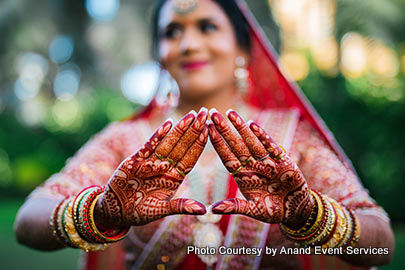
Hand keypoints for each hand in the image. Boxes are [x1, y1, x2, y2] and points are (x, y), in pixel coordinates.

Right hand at [95, 108, 208, 227]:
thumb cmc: (140, 212)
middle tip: (204, 113)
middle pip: (182, 146)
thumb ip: (181, 206)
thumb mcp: (160, 210)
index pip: (190, 158)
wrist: (115, 210)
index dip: (199, 144)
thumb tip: (203, 211)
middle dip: (193, 130)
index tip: (210, 131)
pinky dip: (157, 135)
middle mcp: (164, 167)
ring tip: (191, 115)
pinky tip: (168, 124)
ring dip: (179, 129)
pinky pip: (148, 146)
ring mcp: (150, 162)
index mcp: (174, 178)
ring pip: (168, 143)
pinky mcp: (135, 160)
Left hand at [208, 109, 313, 227]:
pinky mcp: (283, 161)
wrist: (296, 211)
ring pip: (251, 142)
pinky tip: (252, 125)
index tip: (206, 130)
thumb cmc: (272, 211)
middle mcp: (252, 166)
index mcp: (243, 176)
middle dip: (225, 130)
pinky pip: (270, 147)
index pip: (227, 157)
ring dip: (241, 128)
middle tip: (212, 113)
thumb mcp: (253, 210)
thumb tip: (212, 209)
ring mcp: (267, 162)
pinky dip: (262, 136)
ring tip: (230, 113)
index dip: (217, 144)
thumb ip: (235, 207)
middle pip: (236, 145)